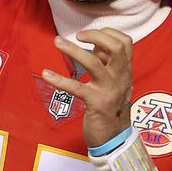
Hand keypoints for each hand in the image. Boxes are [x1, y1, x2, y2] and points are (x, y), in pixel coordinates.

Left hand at [42, 29, 134, 147]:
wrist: (114, 137)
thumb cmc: (110, 106)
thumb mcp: (113, 81)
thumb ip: (106, 63)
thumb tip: (94, 44)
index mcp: (125, 70)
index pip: (125, 42)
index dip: (107, 33)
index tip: (90, 35)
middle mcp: (120, 78)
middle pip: (116, 47)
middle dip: (96, 35)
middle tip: (78, 35)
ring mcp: (109, 90)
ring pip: (94, 63)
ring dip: (73, 50)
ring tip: (57, 42)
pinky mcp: (96, 103)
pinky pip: (76, 87)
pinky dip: (59, 79)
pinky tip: (46, 74)